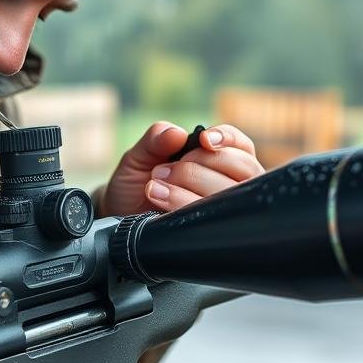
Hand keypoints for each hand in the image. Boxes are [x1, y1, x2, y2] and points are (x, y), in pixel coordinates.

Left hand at [100, 121, 265, 215]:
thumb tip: (177, 132)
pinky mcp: (212, 229)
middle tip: (161, 171)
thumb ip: (155, 139)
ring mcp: (222, 207)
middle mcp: (228, 181)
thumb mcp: (139, 156)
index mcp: (217, 157)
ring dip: (190, 187)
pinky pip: (212, 218)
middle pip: (241, 168)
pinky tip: (159, 203)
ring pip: (228, 193)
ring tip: (154, 188)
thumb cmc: (136, 183)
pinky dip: (184, 205)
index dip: (227, 139)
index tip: (205, 140)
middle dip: (199, 166)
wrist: (121, 217)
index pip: (239, 144)